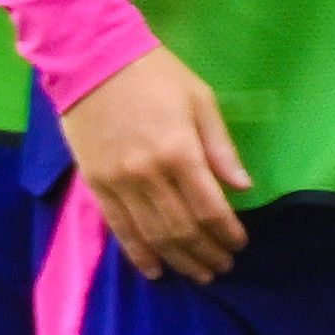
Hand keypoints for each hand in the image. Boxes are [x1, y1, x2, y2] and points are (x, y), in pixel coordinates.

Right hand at [61, 45, 246, 281]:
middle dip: (206, 253)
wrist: (91, 60)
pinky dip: (137, 252)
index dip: (227, 233)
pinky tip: (154, 270)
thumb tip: (244, 188)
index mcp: (180, 152)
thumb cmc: (155, 75)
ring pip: (151, 234)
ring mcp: (117, 181)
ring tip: (198, 275)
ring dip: (177, 260)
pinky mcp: (94, 183)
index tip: (240, 245)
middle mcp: (148, 174)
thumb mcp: (201, 101)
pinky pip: (118, 227)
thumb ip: (221, 149)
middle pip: (181, 228)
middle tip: (222, 268)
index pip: (210, 208)